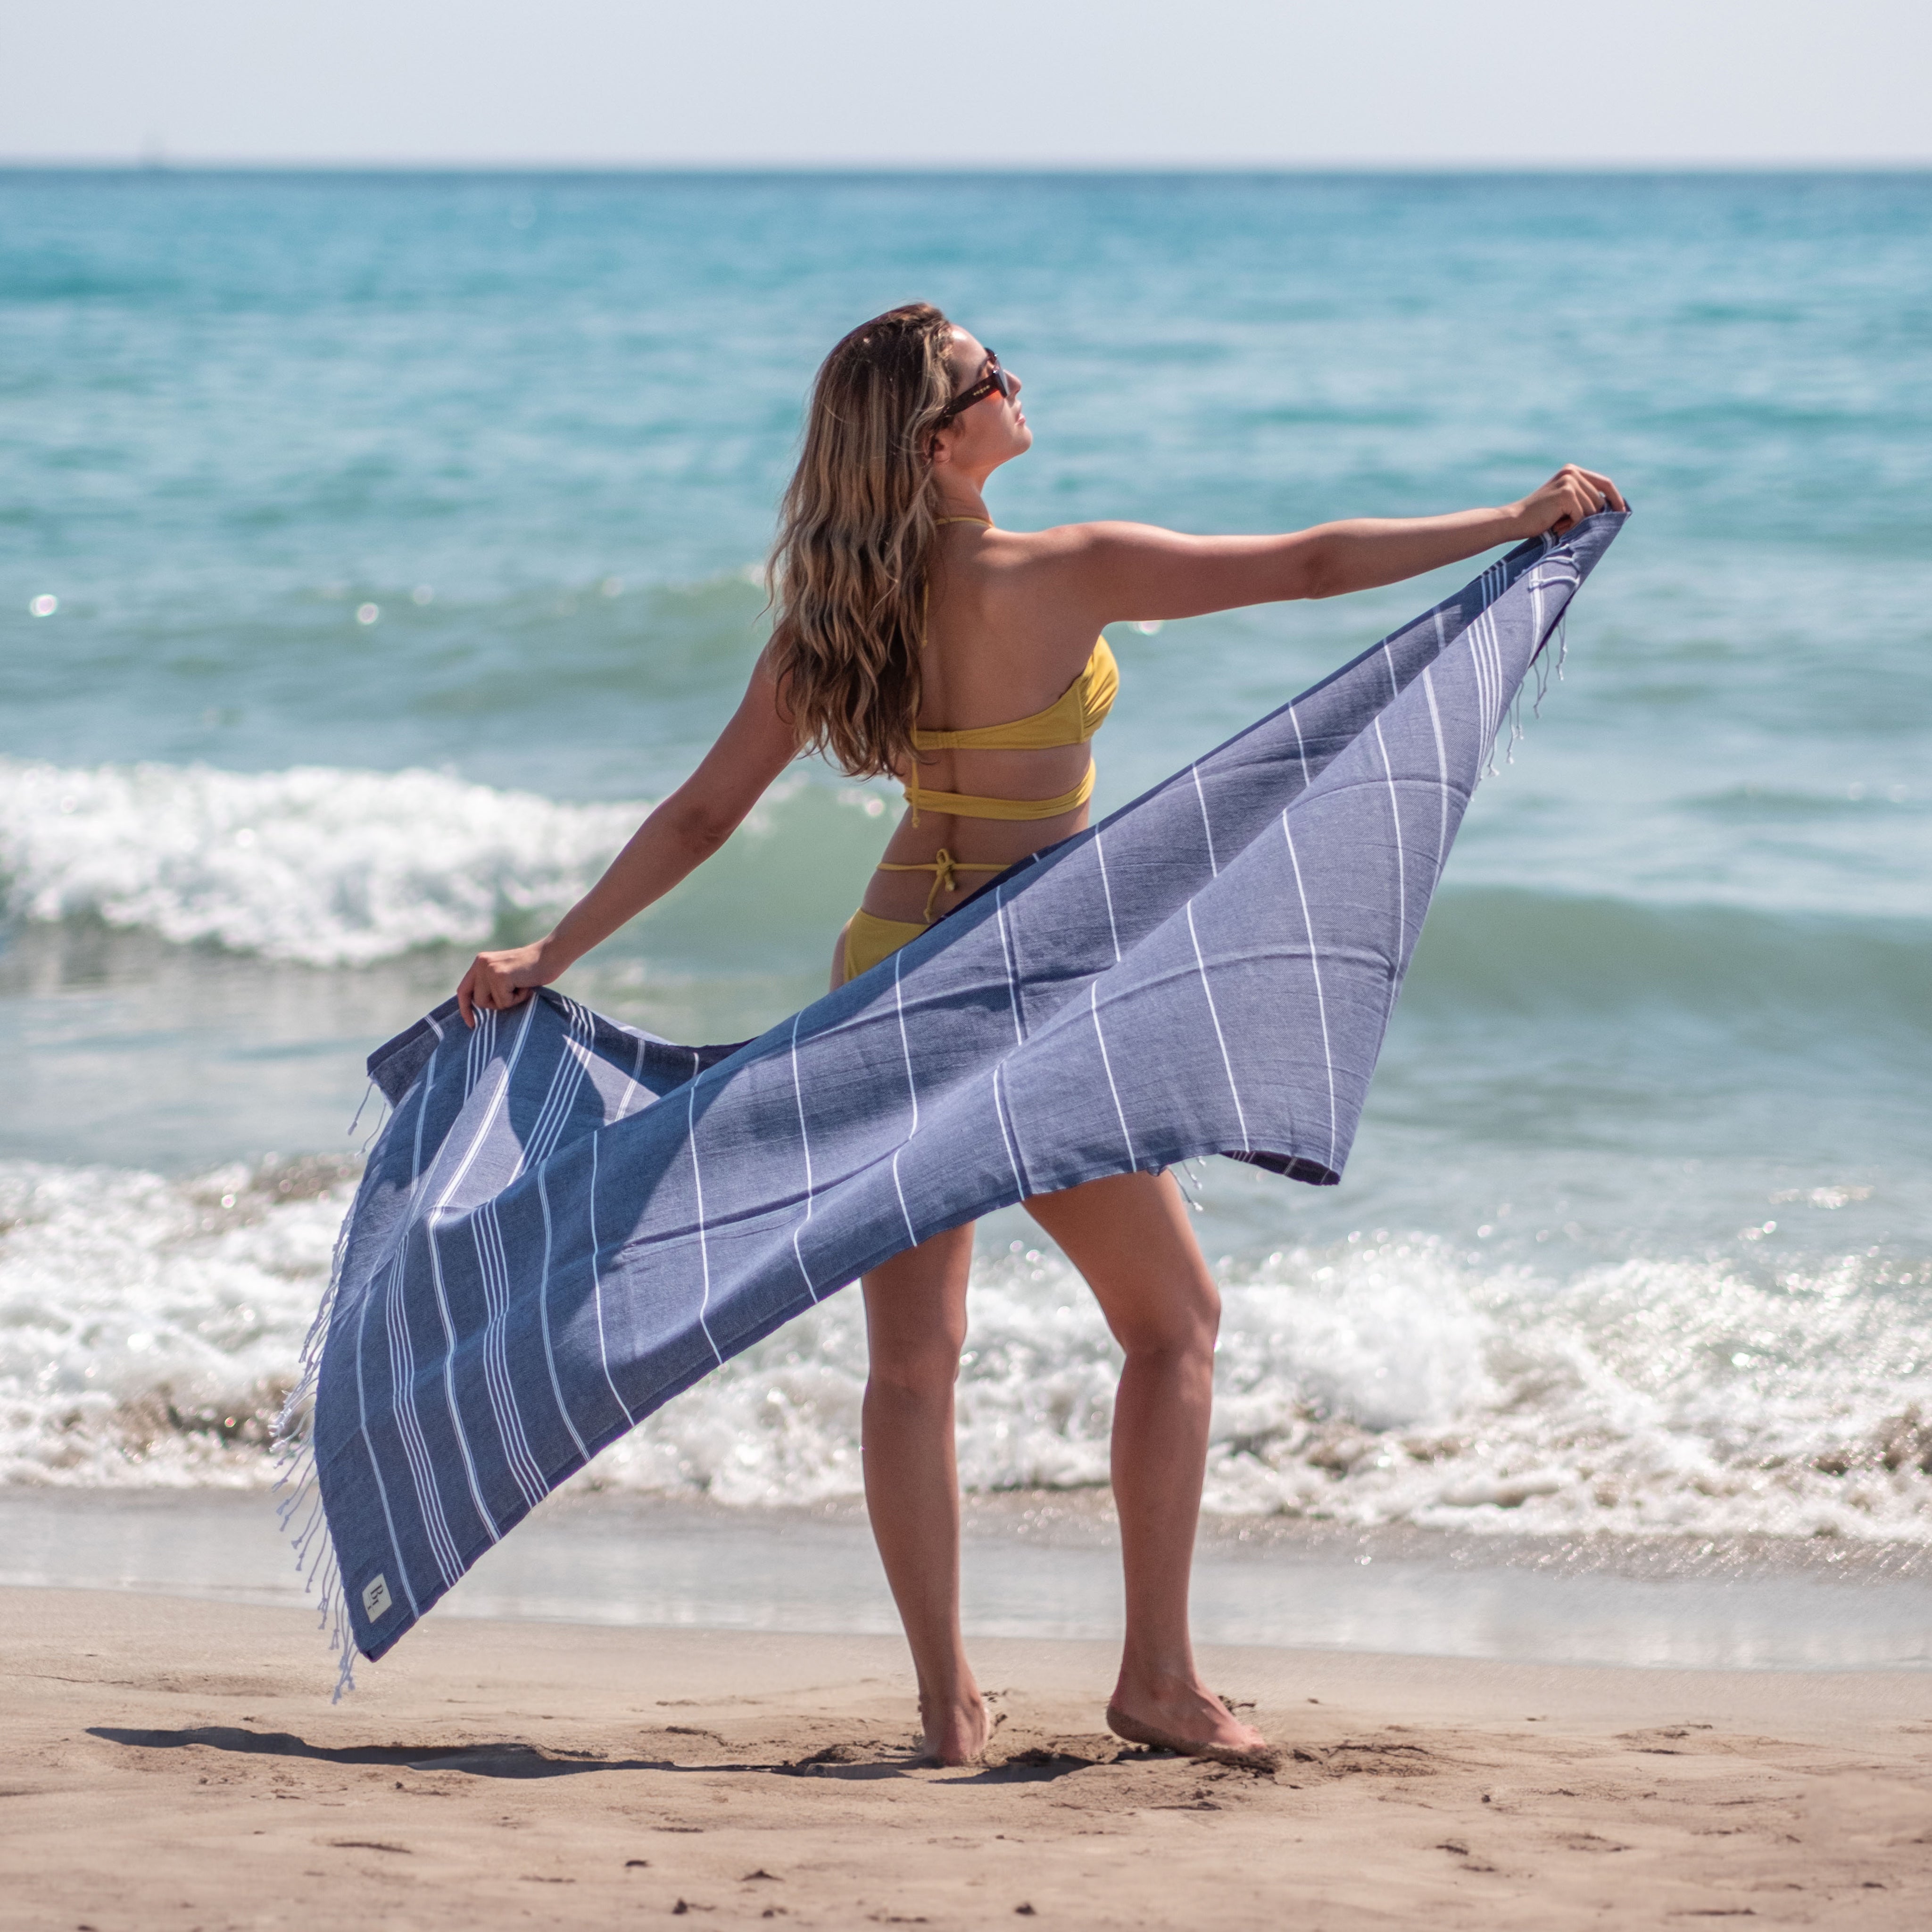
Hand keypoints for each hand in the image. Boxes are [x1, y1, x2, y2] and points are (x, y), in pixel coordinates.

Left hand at [456, 940, 556, 1027]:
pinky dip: (518, 999)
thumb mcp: (505, 974)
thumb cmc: (534, 968)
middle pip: (478, 1001)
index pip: (463, 989)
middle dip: (496, 1003)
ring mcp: (489, 969)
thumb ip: (491, 984)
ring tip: (521, 986)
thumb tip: (480, 1007)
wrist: (552, 954)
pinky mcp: (500, 976)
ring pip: (491, 1003)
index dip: (465, 1008)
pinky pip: (505, 1002)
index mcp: (480, 962)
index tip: (472, 1024)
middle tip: (515, 991)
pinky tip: (526, 985)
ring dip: (508, 1001)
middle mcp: (481, 964)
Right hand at [1510, 465, 1625, 537]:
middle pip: (1600, 499)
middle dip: (1590, 518)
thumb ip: (1584, 498)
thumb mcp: (1564, 503)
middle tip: (1566, 525)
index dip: (1616, 498)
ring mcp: (1569, 481)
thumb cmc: (1539, 517)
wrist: (1514, 521)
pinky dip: (1571, 526)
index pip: (1605, 483)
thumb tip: (1614, 508)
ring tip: (1559, 524)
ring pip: (1592, 509)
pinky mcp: (1566, 493)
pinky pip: (1582, 516)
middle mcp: (1571, 472)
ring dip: (1578, 523)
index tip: (1622, 512)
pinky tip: (1556, 525)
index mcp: (1572, 471)